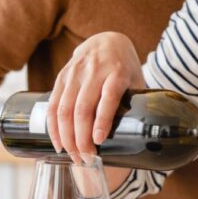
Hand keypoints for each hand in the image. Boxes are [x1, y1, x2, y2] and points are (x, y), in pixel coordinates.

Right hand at [46, 32, 143, 162]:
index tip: (98, 141)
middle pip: (83, 108)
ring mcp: (75, 73)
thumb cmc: (125, 66)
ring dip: (66, 136)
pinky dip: (53, 126)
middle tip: (86, 158)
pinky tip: (58, 142)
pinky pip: (53, 104)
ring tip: (73, 156)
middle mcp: (94, 71)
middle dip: (81, 138)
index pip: (109, 97)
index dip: (102, 120)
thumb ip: (136, 103)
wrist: (107, 40)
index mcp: (117, 72)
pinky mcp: (62, 76)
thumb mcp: (135, 79)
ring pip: (64, 108)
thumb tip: (144, 138)